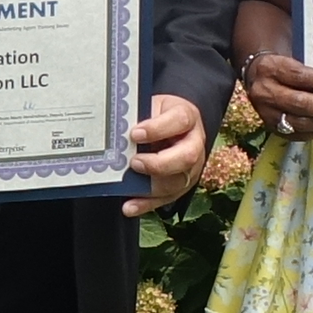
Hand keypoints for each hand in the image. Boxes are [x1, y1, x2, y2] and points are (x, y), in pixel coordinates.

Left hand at [123, 90, 207, 216]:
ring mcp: (191, 167)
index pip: (180, 121)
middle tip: (135, 162)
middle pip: (187, 157)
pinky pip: (166, 199)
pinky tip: (130, 206)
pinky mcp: (181, 185)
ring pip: (178, 182)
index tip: (135, 134)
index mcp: (187, 117)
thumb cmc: (158, 115)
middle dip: (159, 163)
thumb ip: (139, 117)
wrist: (169, 124)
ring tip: (129, 182)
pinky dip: (146, 204)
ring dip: (152, 186)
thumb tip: (117, 131)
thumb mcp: (150, 106)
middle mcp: (194, 143)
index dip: (158, 129)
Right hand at [238, 45, 312, 136]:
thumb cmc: (283, 67)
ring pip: (299, 122)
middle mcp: (265, 92)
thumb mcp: (293, 60)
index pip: (299, 76)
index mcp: (271, 69)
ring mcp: (266, 113)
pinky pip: (296, 134)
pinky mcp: (270, 128)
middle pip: (299, 103)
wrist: (257, 78)